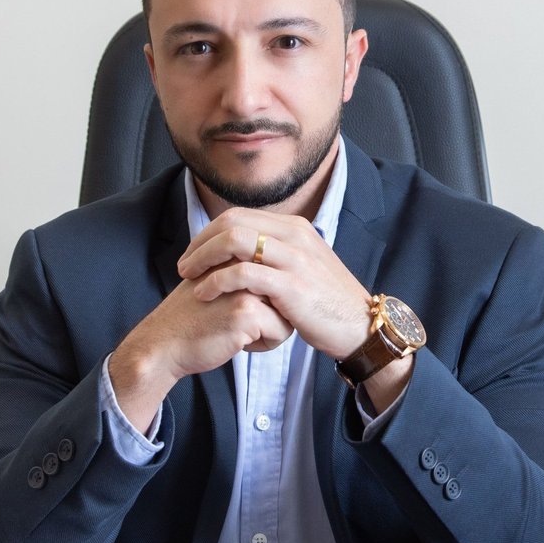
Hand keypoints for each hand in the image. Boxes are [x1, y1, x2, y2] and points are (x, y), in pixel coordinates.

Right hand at [109, 278, 291, 432]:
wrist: (163, 344)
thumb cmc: (193, 318)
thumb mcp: (218, 281)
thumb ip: (246, 271)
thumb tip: (286, 274)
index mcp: (238, 251)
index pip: (280, 275)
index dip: (268, 298)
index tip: (240, 309)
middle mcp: (245, 262)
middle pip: (288, 291)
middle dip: (273, 312)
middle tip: (237, 321)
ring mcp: (247, 285)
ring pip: (288, 311)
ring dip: (269, 329)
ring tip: (237, 330)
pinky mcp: (247, 310)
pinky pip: (281, 332)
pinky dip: (262, 344)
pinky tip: (235, 342)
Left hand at [177, 209, 373, 362]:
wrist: (359, 326)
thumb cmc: (326, 303)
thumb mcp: (303, 267)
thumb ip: (276, 254)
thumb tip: (244, 252)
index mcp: (294, 227)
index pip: (238, 215)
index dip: (208, 233)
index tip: (194, 254)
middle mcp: (294, 235)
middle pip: (232, 222)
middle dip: (200, 243)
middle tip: (184, 266)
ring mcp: (295, 259)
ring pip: (235, 240)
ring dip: (203, 258)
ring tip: (189, 278)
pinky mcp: (292, 286)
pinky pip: (244, 273)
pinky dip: (217, 281)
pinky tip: (205, 294)